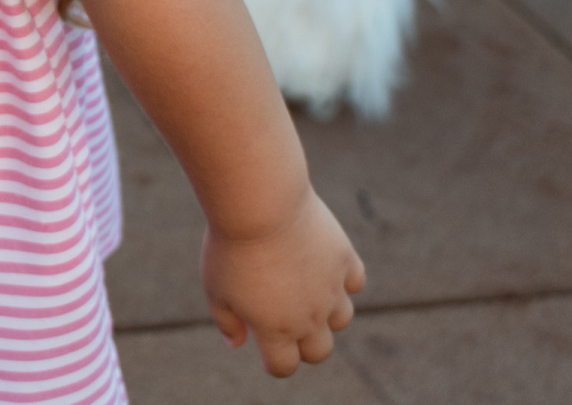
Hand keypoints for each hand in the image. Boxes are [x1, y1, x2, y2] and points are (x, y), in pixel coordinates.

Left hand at [202, 187, 364, 377]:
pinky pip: (355, 281)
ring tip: (305, 290)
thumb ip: (227, 321)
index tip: (267, 351)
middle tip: (288, 323)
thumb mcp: (216, 288)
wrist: (261, 205)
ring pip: (342, 318)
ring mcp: (331, 290)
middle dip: (305, 345)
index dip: (274, 363)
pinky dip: (344, 279)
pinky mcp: (344, 260)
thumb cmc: (231, 247)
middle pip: (320, 351)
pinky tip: (326, 267)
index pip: (284, 366)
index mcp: (275, 330)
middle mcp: (309, 317)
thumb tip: (236, 342)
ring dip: (327, 312)